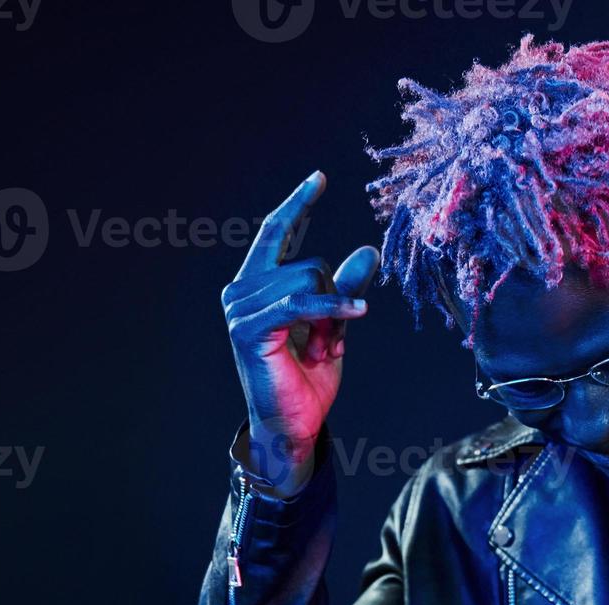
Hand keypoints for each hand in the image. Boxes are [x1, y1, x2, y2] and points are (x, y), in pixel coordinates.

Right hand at [221, 171, 377, 492]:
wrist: (293, 424)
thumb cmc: (308, 378)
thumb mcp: (335, 325)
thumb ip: (346, 287)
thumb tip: (368, 249)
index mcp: (258, 284)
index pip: (277, 231)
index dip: (298, 203)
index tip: (319, 177)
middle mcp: (241, 289)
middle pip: (308, 261)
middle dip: (334, 296)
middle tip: (333, 336)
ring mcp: (240, 307)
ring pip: (308, 279)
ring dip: (331, 314)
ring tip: (324, 346)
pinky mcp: (249, 328)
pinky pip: (302, 303)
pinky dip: (333, 308)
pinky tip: (357, 314)